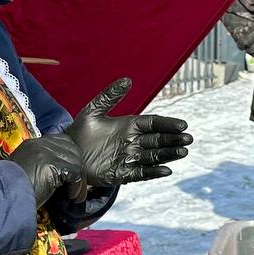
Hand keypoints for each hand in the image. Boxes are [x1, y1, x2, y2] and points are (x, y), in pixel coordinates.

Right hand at [7, 134, 86, 206]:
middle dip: (77, 168)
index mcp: (33, 144)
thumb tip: (63, 171)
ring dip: (79, 181)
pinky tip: (71, 197)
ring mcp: (47, 152)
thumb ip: (42, 164)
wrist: (2, 196)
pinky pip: (75, 174)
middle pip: (72, 150)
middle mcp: (40, 144)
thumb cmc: (12, 189)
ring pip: (76, 162)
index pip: (62, 141)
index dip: (70, 157)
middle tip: (76, 187)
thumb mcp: (26, 170)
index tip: (71, 174)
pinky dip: (77, 187)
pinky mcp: (53, 164)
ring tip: (74, 195)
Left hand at [66, 78, 191, 186]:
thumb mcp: (93, 110)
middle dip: (173, 140)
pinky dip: (154, 172)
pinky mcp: (122, 174)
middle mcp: (133, 142)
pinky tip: (166, 170)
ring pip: (154, 156)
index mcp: (129, 126)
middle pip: (158, 140)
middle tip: (188, 139)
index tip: (182, 125)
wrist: (65, 155)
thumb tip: (128, 80)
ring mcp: (129, 158)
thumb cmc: (79, 132)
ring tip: (183, 152)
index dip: (168, 124)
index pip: (154, 124)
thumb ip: (110, 96)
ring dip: (168, 155)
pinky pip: (141, 173)